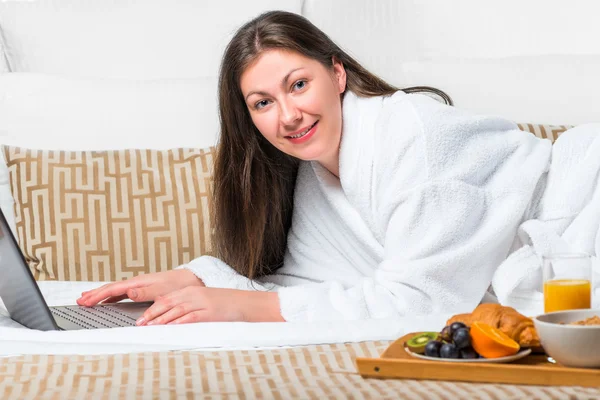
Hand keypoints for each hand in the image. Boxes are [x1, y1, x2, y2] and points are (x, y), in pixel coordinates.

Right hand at [76, 269, 203, 306]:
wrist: (189, 280)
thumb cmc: (176, 286)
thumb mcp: (160, 291)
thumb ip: (143, 292)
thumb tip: (128, 292)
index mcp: (137, 283)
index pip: (112, 289)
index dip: (97, 295)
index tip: (84, 301)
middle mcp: (136, 283)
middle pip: (110, 288)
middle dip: (94, 294)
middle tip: (79, 300)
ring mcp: (138, 285)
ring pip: (114, 289)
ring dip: (100, 294)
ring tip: (87, 299)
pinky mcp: (142, 288)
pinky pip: (122, 292)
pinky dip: (111, 295)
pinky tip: (108, 299)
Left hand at [136, 286, 284, 324]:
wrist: (245, 302)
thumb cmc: (224, 304)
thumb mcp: (203, 301)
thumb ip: (187, 306)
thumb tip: (170, 317)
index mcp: (191, 291)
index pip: (166, 299)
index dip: (152, 309)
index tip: (141, 319)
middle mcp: (194, 295)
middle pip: (168, 304)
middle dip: (152, 315)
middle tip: (141, 325)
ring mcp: (202, 303)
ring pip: (177, 310)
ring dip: (162, 320)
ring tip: (151, 328)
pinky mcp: (210, 312)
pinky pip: (192, 317)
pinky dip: (181, 322)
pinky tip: (172, 327)